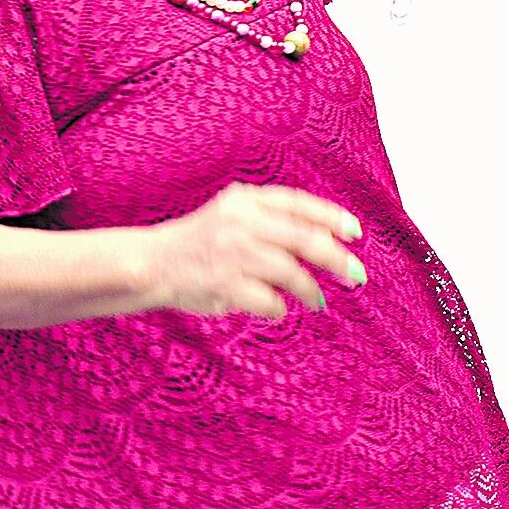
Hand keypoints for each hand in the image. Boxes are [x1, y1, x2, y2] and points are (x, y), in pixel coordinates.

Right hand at [147, 184, 366, 317]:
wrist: (153, 262)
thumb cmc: (201, 241)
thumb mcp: (233, 214)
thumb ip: (271, 218)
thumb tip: (329, 234)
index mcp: (245, 200)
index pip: (298, 203)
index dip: (331, 217)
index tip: (355, 232)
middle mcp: (241, 222)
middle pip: (304, 239)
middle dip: (336, 259)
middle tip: (355, 275)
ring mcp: (233, 253)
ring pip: (291, 273)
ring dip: (309, 290)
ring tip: (316, 301)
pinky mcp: (225, 284)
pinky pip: (269, 301)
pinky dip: (278, 308)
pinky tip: (277, 308)